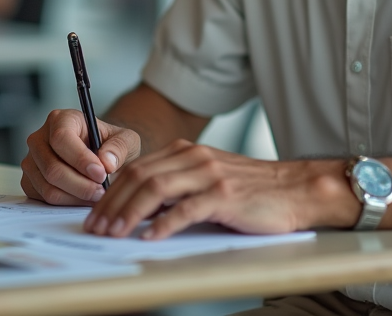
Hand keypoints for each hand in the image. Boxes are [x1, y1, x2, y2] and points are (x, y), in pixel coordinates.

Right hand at [20, 109, 140, 205]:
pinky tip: (84, 198)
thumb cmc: (110, 145)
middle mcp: (40, 138)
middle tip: (102, 190)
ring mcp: (31, 161)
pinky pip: (44, 199)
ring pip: (49, 187)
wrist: (101, 157)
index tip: (101, 174)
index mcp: (61, 119)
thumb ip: (119, 147)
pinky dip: (67, 203)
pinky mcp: (30, 181)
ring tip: (97, 195)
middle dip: (81, 185)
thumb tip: (107, 162)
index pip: (61, 138)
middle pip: (53, 168)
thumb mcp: (125, 140)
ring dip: (76, 196)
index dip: (80, 159)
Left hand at [83, 139, 354, 239]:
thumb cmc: (252, 190)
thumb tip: (141, 207)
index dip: (110, 192)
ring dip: (129, 214)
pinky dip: (164, 225)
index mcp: (187, 153)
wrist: (296, 189)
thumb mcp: (209, 178)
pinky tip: (150, 238)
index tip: (95, 215)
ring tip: (114, 234)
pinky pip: (187, 210)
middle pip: (140, 177)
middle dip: (112, 204)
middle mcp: (195, 158)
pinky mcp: (225, 196)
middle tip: (96, 228)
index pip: (137, 169)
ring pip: (156, 190)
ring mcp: (209, 175)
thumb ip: (178, 185)